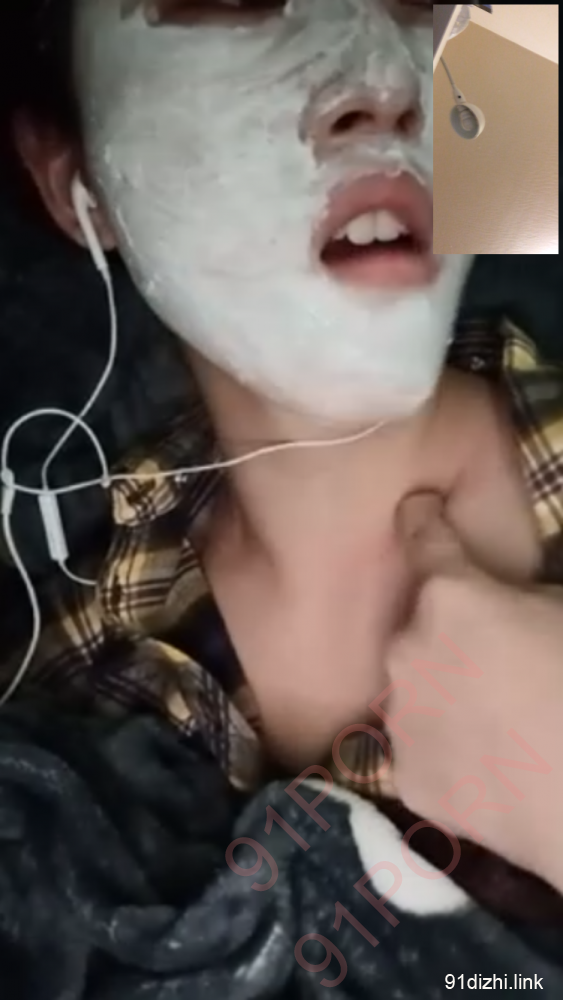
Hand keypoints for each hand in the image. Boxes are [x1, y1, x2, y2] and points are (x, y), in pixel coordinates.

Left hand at [377, 493, 562, 890]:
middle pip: (421, 626)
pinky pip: (421, 748)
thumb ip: (528, 591)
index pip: (423, 537)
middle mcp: (406, 647)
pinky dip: (445, 750)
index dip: (423, 518)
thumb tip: (517, 593)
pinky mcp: (405, 776)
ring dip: (442, 691)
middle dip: (451, 633)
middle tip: (499, 660)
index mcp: (451, 597)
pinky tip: (487, 765)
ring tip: (497, 721)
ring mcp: (400, 716)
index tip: (416, 508)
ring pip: (417, 688)